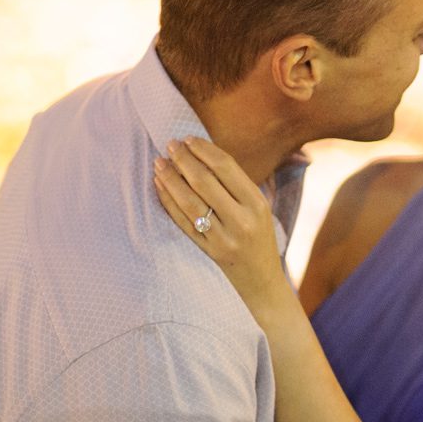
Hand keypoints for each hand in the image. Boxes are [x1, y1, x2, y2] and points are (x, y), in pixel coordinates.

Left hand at [153, 136, 292, 317]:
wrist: (262, 282)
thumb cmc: (260, 238)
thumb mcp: (261, 209)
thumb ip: (238, 186)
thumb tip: (205, 154)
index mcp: (257, 204)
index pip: (226, 168)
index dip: (204, 150)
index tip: (188, 139)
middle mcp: (242, 220)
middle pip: (205, 182)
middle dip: (184, 160)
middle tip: (170, 145)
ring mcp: (223, 237)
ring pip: (190, 201)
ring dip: (171, 179)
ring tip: (159, 163)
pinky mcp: (208, 251)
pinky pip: (182, 222)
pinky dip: (168, 202)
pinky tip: (160, 186)